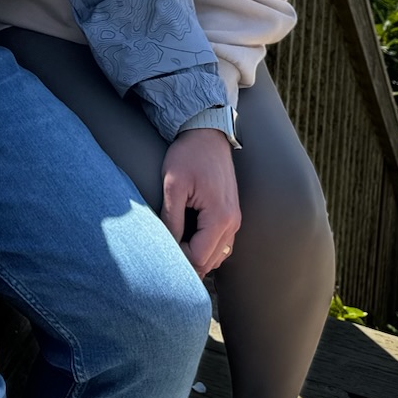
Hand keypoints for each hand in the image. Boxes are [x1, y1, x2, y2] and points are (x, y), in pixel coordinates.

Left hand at [162, 127, 240, 276]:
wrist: (207, 134)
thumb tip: (168, 247)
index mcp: (220, 217)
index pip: (199, 258)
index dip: (178, 258)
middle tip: (165, 246)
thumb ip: (171, 220)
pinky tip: (188, 236)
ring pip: (216, 257)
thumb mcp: (173, 185)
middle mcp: (233, 223)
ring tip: (175, 241)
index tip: (162, 244)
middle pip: (209, 263)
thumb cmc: (189, 156)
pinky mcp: (232, 216)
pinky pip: (221, 244)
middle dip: (187, 260)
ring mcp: (235, 220)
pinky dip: (205, 247)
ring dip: (196, 255)